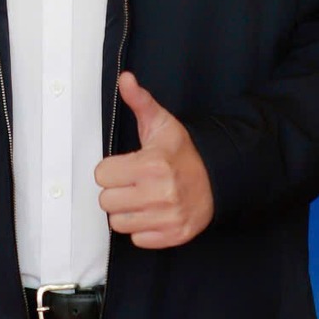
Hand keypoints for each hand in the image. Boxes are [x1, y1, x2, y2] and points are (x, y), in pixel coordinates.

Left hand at [94, 70, 213, 248]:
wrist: (217, 178)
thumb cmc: (183, 152)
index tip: (124, 167)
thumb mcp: (162, 123)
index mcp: (151, 165)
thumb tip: (125, 79)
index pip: (101, 175)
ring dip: (126, 212)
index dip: (110, 170)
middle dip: (116, 191)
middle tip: (133, 183)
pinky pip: (137, 240)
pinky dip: (142, 229)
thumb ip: (140, 101)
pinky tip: (152, 212)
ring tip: (141, 198)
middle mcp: (159, 193)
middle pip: (106, 201)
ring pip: (118, 223)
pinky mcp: (174, 236)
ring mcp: (167, 217)